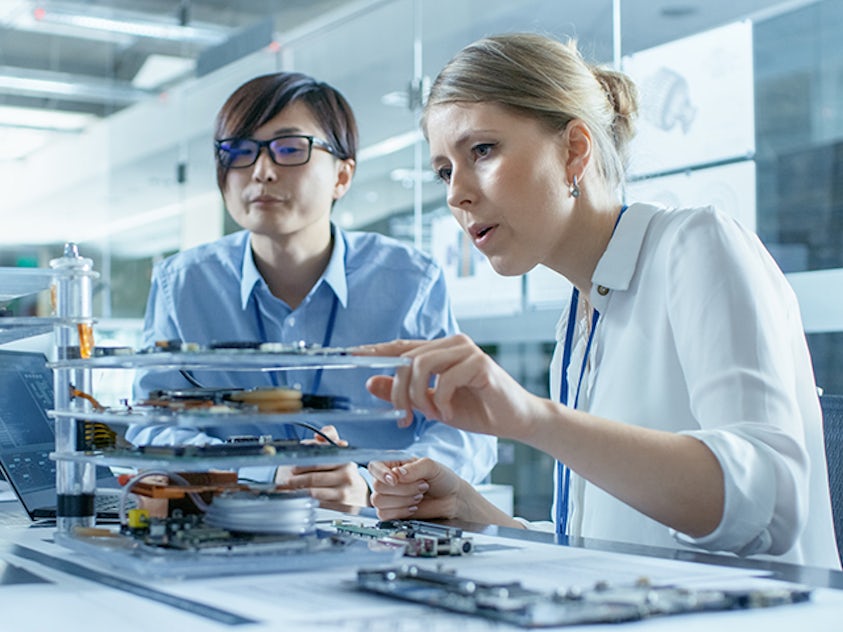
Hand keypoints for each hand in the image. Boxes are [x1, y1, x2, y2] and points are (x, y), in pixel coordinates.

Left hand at [276, 425, 369, 507]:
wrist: (359, 492)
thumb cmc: (345, 471)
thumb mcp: (340, 452)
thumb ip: (329, 437)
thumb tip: (318, 436)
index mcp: (345, 460)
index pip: (318, 462)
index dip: (302, 466)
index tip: (292, 468)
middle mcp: (346, 476)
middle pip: (314, 479)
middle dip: (296, 480)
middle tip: (287, 481)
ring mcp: (344, 492)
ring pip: (314, 492)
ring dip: (299, 491)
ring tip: (290, 489)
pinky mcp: (342, 507)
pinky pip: (319, 504)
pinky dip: (307, 501)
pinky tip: (301, 498)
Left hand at [357, 335, 543, 439]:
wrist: (517, 420)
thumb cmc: (478, 411)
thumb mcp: (433, 406)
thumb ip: (404, 394)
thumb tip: (370, 383)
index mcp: (440, 350)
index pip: (401, 346)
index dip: (376, 350)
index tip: (350, 354)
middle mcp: (452, 343)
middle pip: (407, 358)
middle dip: (398, 390)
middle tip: (403, 417)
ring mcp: (466, 350)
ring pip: (422, 364)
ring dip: (418, 396)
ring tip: (428, 415)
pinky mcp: (480, 362)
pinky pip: (446, 379)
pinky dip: (441, 401)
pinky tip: (448, 413)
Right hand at [368, 457, 460, 520]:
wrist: (452, 499)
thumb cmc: (442, 478)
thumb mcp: (431, 466)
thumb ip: (413, 468)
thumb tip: (396, 474)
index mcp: (394, 464)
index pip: (374, 466)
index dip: (381, 474)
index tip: (395, 480)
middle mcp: (388, 480)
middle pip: (377, 486)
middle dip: (402, 489)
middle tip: (422, 486)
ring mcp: (389, 497)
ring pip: (379, 501)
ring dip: (402, 500)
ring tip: (419, 496)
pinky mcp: (392, 513)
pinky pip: (384, 515)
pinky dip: (400, 512)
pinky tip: (413, 507)